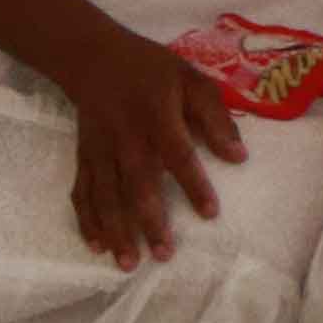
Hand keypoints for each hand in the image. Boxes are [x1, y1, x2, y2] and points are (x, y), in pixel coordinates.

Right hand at [52, 26, 248, 267]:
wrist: (95, 60)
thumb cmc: (154, 72)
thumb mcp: (194, 81)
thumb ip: (217, 117)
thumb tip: (239, 156)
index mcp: (157, 117)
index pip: (177, 155)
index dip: (193, 184)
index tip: (210, 214)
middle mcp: (125, 138)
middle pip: (136, 185)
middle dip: (149, 222)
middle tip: (165, 254)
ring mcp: (99, 151)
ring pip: (105, 197)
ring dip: (116, 231)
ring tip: (129, 263)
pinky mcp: (83, 157)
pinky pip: (82, 193)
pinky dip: (87, 220)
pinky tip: (97, 245)